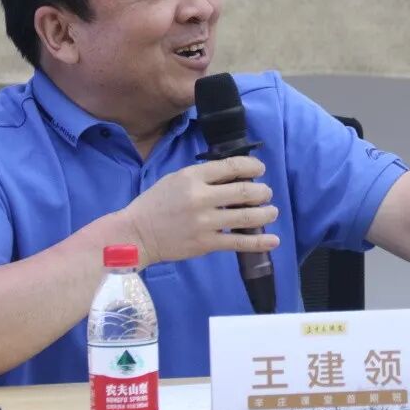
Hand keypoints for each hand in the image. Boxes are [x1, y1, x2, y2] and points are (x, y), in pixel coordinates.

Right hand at [122, 156, 279, 264]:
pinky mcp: (206, 244)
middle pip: (244, 191)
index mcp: (193, 177)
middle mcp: (201, 198)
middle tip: (266, 193)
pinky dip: (259, 241)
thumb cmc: (156, 203)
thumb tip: (233, 174)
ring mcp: (205, 222)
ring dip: (266, 213)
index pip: (231, 166)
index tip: (260, 170)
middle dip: (262, 191)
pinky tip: (274, 240)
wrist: (136, 234)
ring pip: (247, 216)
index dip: (252, 166)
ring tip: (272, 211)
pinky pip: (238, 242)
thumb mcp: (176, 179)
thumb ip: (202, 176)